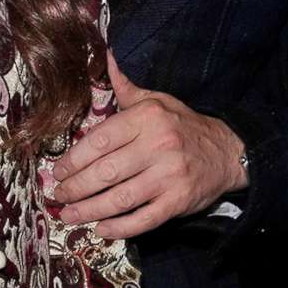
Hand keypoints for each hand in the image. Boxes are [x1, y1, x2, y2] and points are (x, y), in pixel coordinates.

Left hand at [49, 53, 245, 236]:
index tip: (57, 171)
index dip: (74, 159)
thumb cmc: (185, 126)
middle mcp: (158, 146)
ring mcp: (170, 176)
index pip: (100, 140)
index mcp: (148, 118)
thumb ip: (127, 87)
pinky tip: (100, 228)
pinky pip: (143, 219)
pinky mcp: (179, 201)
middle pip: (106, 172)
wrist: (230, 152)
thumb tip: (107, 58)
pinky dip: (119, 228)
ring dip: (89, 210)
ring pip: (120, 198)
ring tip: (69, 215)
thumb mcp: (158, 100)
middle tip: (57, 195)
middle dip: (75, 187)